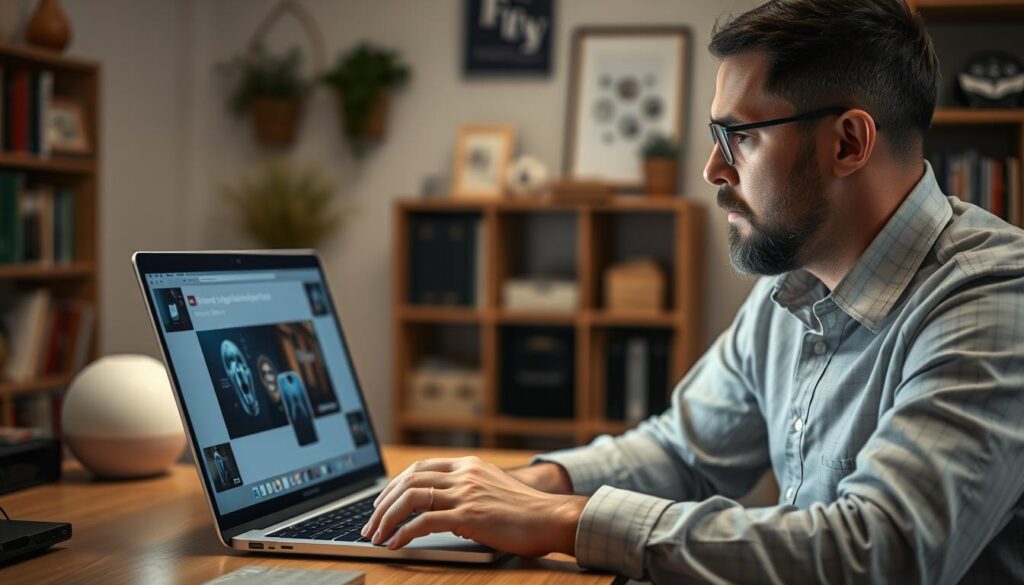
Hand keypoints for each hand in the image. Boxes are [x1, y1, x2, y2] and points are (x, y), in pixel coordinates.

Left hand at [360, 456, 587, 556]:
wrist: (551, 517)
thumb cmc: (526, 511)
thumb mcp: (491, 489)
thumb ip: (466, 491)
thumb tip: (439, 509)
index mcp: (468, 465)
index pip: (420, 468)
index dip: (395, 485)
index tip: (381, 503)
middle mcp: (464, 474)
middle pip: (409, 480)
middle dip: (383, 503)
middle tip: (370, 524)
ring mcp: (466, 493)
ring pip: (411, 497)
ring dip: (387, 518)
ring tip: (376, 536)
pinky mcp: (469, 515)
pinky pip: (424, 521)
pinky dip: (403, 533)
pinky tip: (395, 544)